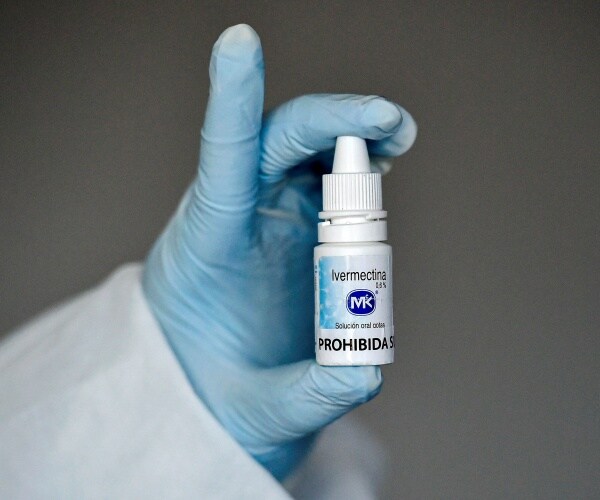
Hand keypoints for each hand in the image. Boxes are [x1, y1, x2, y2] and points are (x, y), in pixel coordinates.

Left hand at [142, 24, 415, 479]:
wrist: (215, 394)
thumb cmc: (224, 398)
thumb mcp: (261, 412)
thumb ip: (312, 395)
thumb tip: (368, 367)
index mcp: (210, 250)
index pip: (221, 161)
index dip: (234, 100)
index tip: (240, 41)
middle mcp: (237, 217)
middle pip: (279, 141)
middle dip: (334, 124)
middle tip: (389, 133)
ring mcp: (267, 214)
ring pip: (305, 150)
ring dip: (350, 136)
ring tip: (394, 140)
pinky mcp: (291, 221)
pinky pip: (323, 176)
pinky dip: (354, 165)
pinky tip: (379, 166)